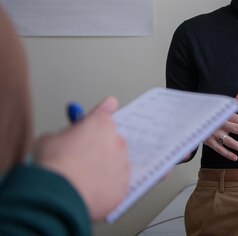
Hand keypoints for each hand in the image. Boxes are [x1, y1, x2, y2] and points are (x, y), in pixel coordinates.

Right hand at [34, 96, 129, 220]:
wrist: (59, 196)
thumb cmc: (53, 166)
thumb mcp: (48, 140)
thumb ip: (62, 135)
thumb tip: (62, 141)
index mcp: (99, 124)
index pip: (108, 107)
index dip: (105, 109)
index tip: (108, 107)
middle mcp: (116, 141)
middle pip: (110, 139)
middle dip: (98, 147)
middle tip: (80, 159)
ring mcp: (122, 164)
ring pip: (115, 163)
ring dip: (103, 168)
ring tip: (81, 180)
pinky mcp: (123, 186)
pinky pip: (115, 185)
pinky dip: (105, 188)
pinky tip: (89, 192)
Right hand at [204, 93, 237, 160]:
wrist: (190, 117)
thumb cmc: (208, 113)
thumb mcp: (219, 107)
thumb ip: (231, 103)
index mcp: (224, 115)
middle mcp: (220, 123)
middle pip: (237, 129)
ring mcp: (214, 133)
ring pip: (229, 141)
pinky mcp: (208, 141)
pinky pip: (218, 149)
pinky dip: (227, 154)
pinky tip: (235, 157)